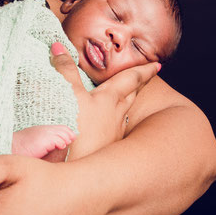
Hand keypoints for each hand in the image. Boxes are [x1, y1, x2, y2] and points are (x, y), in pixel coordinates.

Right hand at [49, 42, 159, 158]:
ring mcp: (111, 135)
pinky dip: (111, 122)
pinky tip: (104, 126)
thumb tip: (57, 45)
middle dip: (139, 84)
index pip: (131, 79)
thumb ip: (64, 70)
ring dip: (126, 103)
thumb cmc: (76, 130)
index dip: (144, 70)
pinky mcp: (103, 150)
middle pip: (131, 96)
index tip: (158, 64)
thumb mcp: (69, 93)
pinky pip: (112, 130)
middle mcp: (115, 117)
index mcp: (110, 99)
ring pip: (123, 114)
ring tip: (125, 98)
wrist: (77, 169)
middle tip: (148, 76)